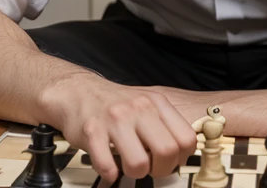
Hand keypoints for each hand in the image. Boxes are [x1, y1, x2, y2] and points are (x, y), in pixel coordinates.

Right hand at [39, 73, 196, 181]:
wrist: (80, 92)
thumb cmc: (117, 104)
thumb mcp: (147, 104)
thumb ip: (166, 124)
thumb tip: (183, 152)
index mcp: (157, 103)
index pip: (186, 138)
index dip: (180, 157)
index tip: (170, 160)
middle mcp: (139, 108)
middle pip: (167, 152)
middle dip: (161, 170)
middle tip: (151, 167)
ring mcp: (115, 119)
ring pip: (139, 163)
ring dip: (135, 173)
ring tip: (129, 165)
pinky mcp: (92, 131)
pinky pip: (107, 166)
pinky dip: (110, 173)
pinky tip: (110, 165)